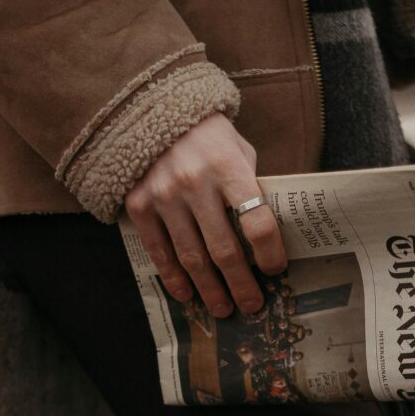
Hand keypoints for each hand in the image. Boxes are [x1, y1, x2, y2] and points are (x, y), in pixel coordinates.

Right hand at [124, 113, 286, 316]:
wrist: (149, 106)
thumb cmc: (206, 133)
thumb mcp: (238, 148)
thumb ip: (250, 185)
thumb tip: (263, 232)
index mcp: (229, 167)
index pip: (257, 222)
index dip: (270, 253)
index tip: (275, 271)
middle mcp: (195, 183)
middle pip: (225, 250)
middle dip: (241, 285)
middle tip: (252, 306)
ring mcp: (164, 196)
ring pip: (192, 258)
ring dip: (210, 290)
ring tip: (223, 309)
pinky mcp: (139, 205)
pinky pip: (159, 251)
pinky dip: (174, 278)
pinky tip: (187, 295)